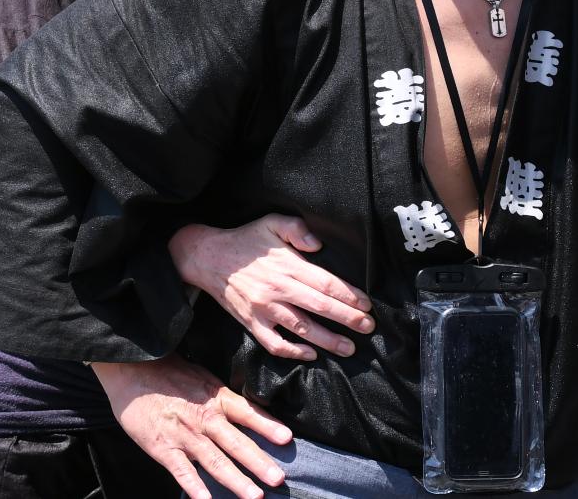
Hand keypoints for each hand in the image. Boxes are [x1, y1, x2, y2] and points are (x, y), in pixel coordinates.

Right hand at [93, 357, 291, 498]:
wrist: (132, 371)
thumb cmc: (169, 374)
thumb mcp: (204, 378)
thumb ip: (224, 398)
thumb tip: (249, 411)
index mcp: (216, 398)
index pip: (247, 413)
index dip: (267, 425)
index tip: (287, 439)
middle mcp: (204, 418)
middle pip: (236, 443)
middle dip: (259, 462)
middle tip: (279, 479)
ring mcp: (184, 435)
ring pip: (214, 462)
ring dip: (236, 481)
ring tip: (255, 496)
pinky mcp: (163, 448)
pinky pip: (182, 471)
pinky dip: (195, 488)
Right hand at [170, 216, 374, 360]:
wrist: (208, 257)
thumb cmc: (246, 240)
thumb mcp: (271, 222)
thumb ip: (297, 229)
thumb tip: (318, 244)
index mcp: (288, 266)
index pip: (326, 283)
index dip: (349, 295)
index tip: (367, 305)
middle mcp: (278, 289)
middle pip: (320, 307)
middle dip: (348, 319)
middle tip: (369, 328)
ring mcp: (264, 309)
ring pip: (302, 329)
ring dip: (328, 340)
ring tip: (349, 348)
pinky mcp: (251, 323)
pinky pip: (274, 343)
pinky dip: (293, 352)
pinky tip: (311, 354)